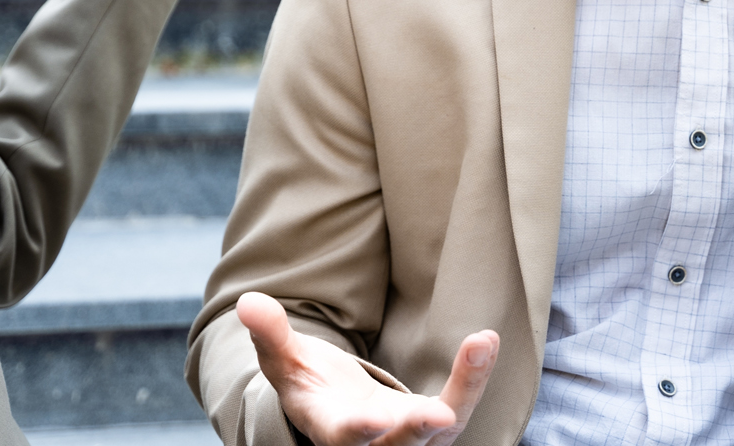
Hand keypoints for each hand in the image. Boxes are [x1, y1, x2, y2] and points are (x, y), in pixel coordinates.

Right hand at [238, 291, 499, 445]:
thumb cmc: (307, 385)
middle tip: (441, 415)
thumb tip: (248, 302)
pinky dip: (472, 375)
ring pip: (443, 427)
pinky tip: (485, 339)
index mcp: (330, 429)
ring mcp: (408, 438)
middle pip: (400, 445)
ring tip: (481, 342)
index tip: (369, 422)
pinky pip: (459, 403)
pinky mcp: (434, 425)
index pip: (343, 437)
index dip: (356, 432)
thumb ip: (270, 334)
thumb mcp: (283, 360)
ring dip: (465, 389)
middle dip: (418, 428)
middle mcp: (374, 444)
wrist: (337, 410)